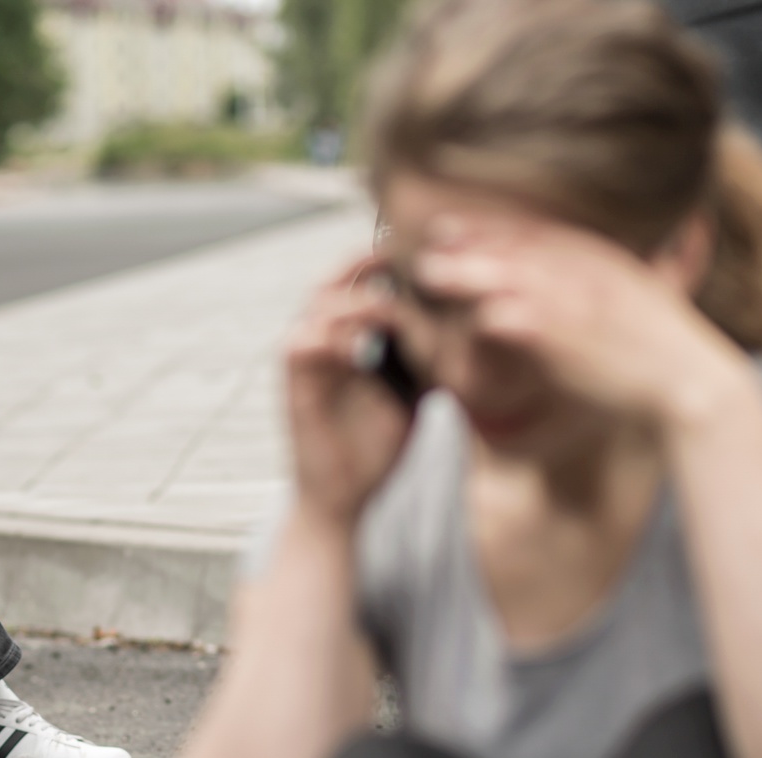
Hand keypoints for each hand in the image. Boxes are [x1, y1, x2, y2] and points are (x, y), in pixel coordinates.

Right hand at [283, 259, 414, 524]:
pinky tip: (361, 348)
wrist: (344, 498)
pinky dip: (330, 338)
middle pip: (332, 282)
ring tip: (387, 310)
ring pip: (316, 306)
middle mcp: (319, 342)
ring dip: (352, 302)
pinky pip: (300, 343)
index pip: (356, 282)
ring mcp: (303, 362)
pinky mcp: (292, 386)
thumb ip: (426, 357)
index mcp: (346, 337)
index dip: (381, 261)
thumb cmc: (376, 447)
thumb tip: (469, 324)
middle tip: (398, 262)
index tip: (419, 255)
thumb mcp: (413, 391)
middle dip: (362, 267)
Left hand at [412, 215, 747, 423]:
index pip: (534, 234)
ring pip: (506, 276)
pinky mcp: (564, 335)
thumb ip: (597, 280)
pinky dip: (484, 318)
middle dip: (469, 239)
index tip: (452, 226)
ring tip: (425, 272)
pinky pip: (512, 320)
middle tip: (429, 237)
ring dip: (464, 272)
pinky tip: (459, 319)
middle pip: (514, 247)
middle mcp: (583, 271)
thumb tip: (571, 278)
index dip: (489, 228)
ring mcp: (573, 300)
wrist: (692, 382)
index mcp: (598, 259)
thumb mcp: (632, 294)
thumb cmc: (659, 348)